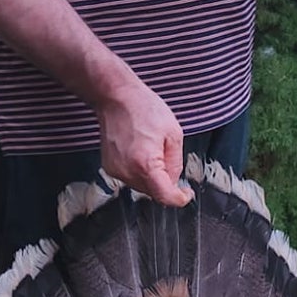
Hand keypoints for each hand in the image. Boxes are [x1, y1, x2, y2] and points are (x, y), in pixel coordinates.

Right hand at [95, 79, 191, 206]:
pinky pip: (131, 178)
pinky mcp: (110, 168)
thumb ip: (176, 163)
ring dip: (152, 177)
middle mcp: (128, 172)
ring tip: (151, 150)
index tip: (185, 195)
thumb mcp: (173, 134)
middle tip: (168, 158)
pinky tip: (140, 152)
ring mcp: (116, 171)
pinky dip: (140, 172)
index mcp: (145, 164)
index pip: (165, 196)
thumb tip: (174, 182)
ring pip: (143, 187)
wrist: (116, 97)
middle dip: (165, 182)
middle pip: (154, 193)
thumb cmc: (143, 108)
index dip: (178, 199)